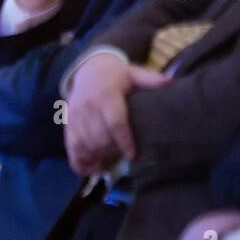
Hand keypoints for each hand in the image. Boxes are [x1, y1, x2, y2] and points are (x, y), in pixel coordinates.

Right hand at [64, 53, 168, 174]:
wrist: (88, 70)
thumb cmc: (116, 76)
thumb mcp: (133, 74)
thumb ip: (150, 80)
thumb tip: (170, 82)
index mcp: (106, 95)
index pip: (115, 122)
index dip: (124, 141)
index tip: (132, 155)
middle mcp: (88, 106)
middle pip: (100, 138)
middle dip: (112, 152)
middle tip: (123, 158)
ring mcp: (75, 117)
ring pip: (86, 145)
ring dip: (98, 157)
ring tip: (111, 164)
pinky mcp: (68, 125)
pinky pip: (72, 148)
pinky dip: (81, 162)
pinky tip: (93, 169)